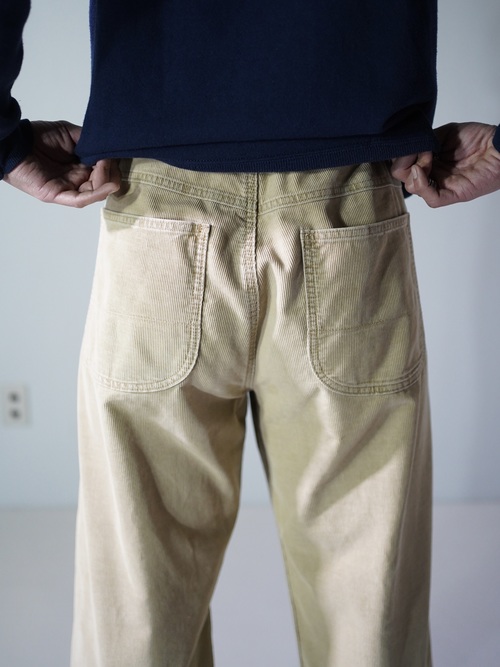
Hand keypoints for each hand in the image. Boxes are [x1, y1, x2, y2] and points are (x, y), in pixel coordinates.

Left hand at [3, 120, 120, 206]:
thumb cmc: (38, 136)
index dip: (112, 166)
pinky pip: (81, 199)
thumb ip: (89, 141)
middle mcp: (77, 179)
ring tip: (105, 170)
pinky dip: (96, 194)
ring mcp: (69, 189)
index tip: (113, 155)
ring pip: (96, 193)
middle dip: (111, 174)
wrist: (15, 142)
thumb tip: (108, 150)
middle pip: (104, 184)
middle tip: (108, 163)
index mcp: (81, 166)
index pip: (105, 171)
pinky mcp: (59, 195)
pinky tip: (106, 185)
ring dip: (106, 182)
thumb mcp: (70, 133)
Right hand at [391, 122, 499, 206]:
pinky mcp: (453, 194)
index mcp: (430, 163)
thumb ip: (424, 142)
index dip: (402, 158)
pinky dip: (422, 186)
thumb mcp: (443, 135)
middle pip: (405, 179)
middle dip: (406, 164)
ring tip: (427, 157)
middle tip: (420, 152)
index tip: (411, 145)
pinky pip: (432, 199)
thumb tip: (407, 150)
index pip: (403, 167)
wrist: (498, 144)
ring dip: (415, 171)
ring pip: (414, 189)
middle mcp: (433, 176)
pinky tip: (422, 170)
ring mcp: (442, 186)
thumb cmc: (478, 138)